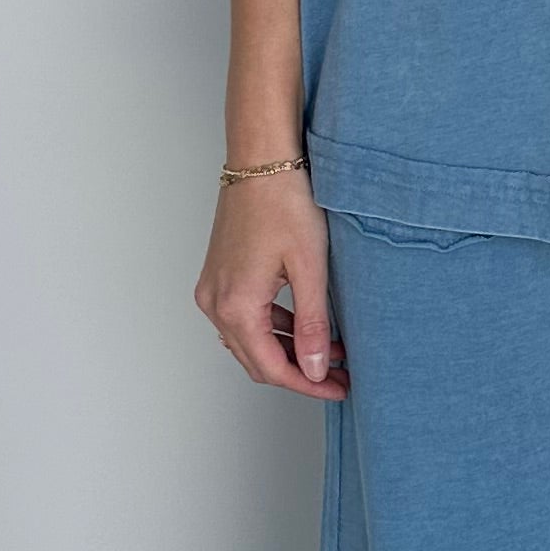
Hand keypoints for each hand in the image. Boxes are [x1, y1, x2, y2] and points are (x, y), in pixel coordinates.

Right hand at [196, 174, 345, 396]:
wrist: (261, 162)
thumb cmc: (285, 204)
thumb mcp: (309, 268)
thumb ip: (312, 324)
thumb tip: (314, 369)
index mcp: (236, 306)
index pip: (272, 367)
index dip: (307, 385)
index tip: (336, 387)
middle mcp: (215, 303)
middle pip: (257, 360)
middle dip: (299, 372)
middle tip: (336, 375)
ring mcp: (213, 290)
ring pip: (250, 341)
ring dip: (288, 351)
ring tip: (329, 350)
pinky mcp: (218, 277)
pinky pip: (244, 319)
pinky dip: (273, 329)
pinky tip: (304, 326)